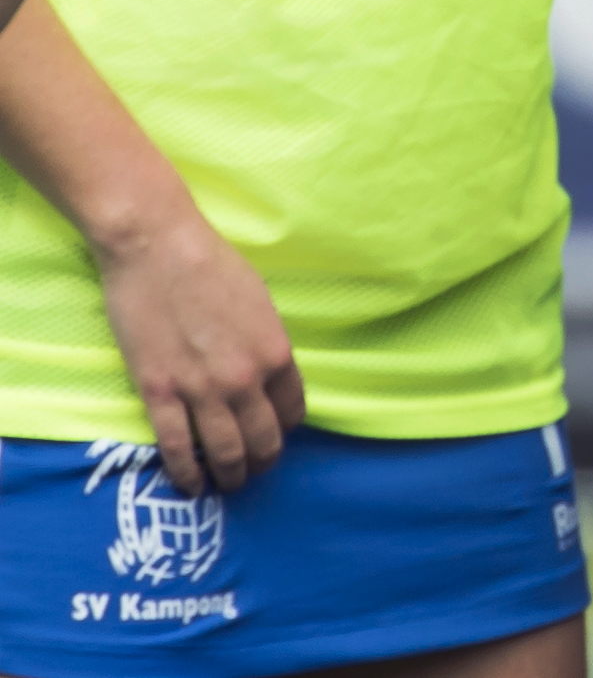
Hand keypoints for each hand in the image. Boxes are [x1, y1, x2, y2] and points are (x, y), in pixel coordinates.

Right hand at [94, 208, 302, 494]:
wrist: (157, 249)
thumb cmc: (212, 266)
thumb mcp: (260, 304)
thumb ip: (265, 345)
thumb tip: (266, 376)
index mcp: (277, 353)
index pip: (292, 411)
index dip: (284, 429)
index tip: (274, 435)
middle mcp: (245, 379)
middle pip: (262, 439)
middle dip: (260, 462)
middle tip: (252, 471)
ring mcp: (201, 390)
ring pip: (223, 453)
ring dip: (228, 476)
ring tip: (225, 485)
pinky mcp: (159, 392)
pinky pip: (177, 448)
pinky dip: (186, 473)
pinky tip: (191, 485)